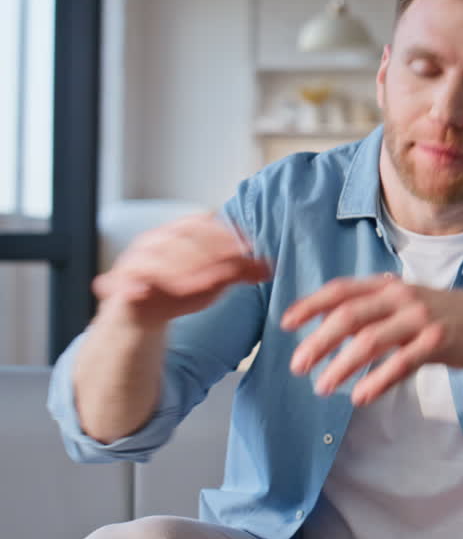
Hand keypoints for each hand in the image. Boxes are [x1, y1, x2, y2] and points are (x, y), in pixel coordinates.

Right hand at [93, 213, 270, 329]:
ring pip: (154, 260)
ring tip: (204, 285)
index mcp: (174, 234)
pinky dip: (134, 286)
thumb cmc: (178, 290)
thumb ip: (238, 272)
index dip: (221, 233)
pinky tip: (143, 292)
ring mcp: (133, 262)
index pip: (197, 224)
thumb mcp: (212, 281)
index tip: (246, 246)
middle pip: (178, 240)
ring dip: (179, 271)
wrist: (139, 314)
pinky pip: (126, 282)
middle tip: (229, 271)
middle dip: (207, 254)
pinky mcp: (118, 284)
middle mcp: (152, 242)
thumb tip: (268, 268)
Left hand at [281, 275, 462, 404]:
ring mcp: (421, 318)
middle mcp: (402, 297)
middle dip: (319, 341)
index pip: (342, 290)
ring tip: (323, 387)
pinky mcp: (438, 341)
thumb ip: (368, 313)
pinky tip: (360, 397)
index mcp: (388, 287)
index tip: (286, 324)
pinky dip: (377, 380)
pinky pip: (401, 363)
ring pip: (371, 341)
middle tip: (297, 366)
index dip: (311, 305)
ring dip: (342, 365)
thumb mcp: (402, 307)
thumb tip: (325, 325)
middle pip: (350, 316)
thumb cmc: (438, 317)